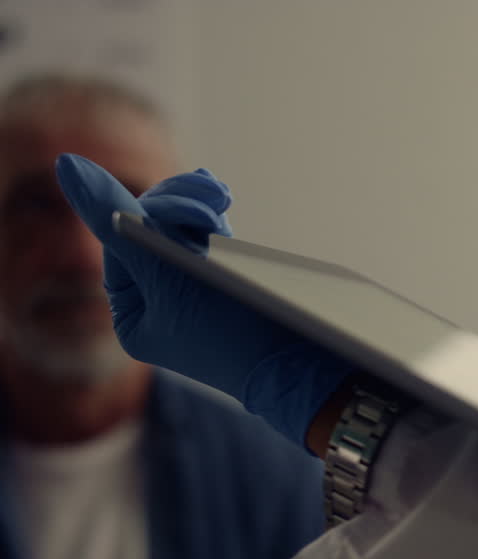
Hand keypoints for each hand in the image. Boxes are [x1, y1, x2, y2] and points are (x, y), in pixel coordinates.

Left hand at [56, 154, 351, 446]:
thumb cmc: (234, 332)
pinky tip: (221, 199)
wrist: (303, 367)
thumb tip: (68, 166)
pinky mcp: (227, 283)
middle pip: (148, 226)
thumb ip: (116, 221)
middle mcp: (158, 302)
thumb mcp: (169, 275)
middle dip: (176, 206)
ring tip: (220, 198)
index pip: (121, 237)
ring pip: (180, 225)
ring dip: (196, 205)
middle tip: (214, 204)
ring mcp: (194, 291)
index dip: (151, 213)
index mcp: (133, 313)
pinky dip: (214, 218)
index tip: (193, 213)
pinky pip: (208, 237)